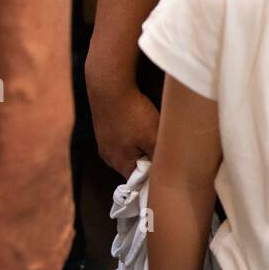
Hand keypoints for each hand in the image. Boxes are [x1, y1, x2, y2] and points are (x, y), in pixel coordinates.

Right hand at [86, 59, 159, 177]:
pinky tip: (137, 121)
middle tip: (160, 144)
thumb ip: (158, 157)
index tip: (165, 165)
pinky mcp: (103, 128)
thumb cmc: (133, 114)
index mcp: (121, 164)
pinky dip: (131, 133)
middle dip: (148, 158)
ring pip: (128, 150)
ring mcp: (104, 142)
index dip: (153, 176)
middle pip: (134, 166)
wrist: (109, 87)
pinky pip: (121, 138)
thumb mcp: (153, 137)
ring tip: (148, 129)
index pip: (139, 182)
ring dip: (140, 144)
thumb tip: (164, 170)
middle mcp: (109, 156)